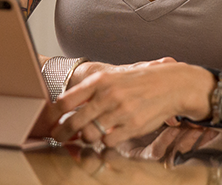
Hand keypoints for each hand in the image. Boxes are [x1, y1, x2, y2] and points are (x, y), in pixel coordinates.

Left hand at [48, 60, 214, 147]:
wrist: (170, 84)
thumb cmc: (139, 82)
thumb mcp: (113, 79)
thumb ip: (91, 92)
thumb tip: (67, 105)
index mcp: (99, 82)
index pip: (66, 100)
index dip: (54, 115)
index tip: (50, 121)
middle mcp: (107, 96)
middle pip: (74, 122)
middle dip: (62, 133)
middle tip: (57, 137)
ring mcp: (120, 112)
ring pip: (90, 134)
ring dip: (86, 137)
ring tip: (88, 134)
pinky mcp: (132, 126)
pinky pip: (109, 141)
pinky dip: (105, 141)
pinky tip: (109, 134)